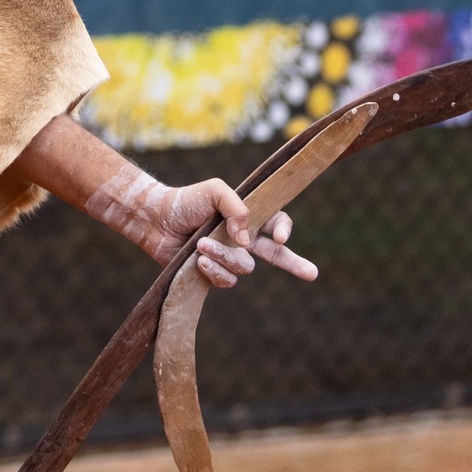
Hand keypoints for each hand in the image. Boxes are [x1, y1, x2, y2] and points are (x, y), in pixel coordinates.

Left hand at [142, 178, 317, 288]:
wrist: (157, 219)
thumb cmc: (187, 201)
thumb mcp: (215, 190)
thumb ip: (237, 207)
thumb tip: (246, 239)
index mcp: (248, 215)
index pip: (277, 221)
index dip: (284, 228)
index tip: (281, 235)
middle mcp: (242, 238)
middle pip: (277, 254)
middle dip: (296, 264)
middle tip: (313, 274)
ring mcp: (229, 257)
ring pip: (244, 266)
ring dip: (223, 256)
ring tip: (200, 244)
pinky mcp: (214, 273)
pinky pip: (227, 280)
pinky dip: (215, 271)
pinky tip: (199, 261)